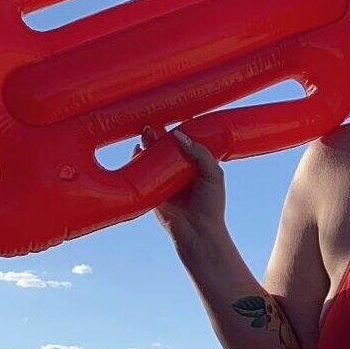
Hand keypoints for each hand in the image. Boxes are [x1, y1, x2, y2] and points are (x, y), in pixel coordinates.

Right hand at [134, 123, 225, 237]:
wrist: (198, 231)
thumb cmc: (211, 204)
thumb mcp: (213, 174)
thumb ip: (200, 153)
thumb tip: (179, 135)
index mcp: (196, 167)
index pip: (187, 145)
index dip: (180, 132)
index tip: (174, 117)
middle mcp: (179, 173)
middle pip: (167, 149)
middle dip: (159, 136)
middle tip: (153, 124)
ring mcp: (165, 182)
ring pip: (153, 159)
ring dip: (148, 145)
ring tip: (145, 132)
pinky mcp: (152, 192)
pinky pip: (142, 174)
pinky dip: (137, 162)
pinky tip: (136, 150)